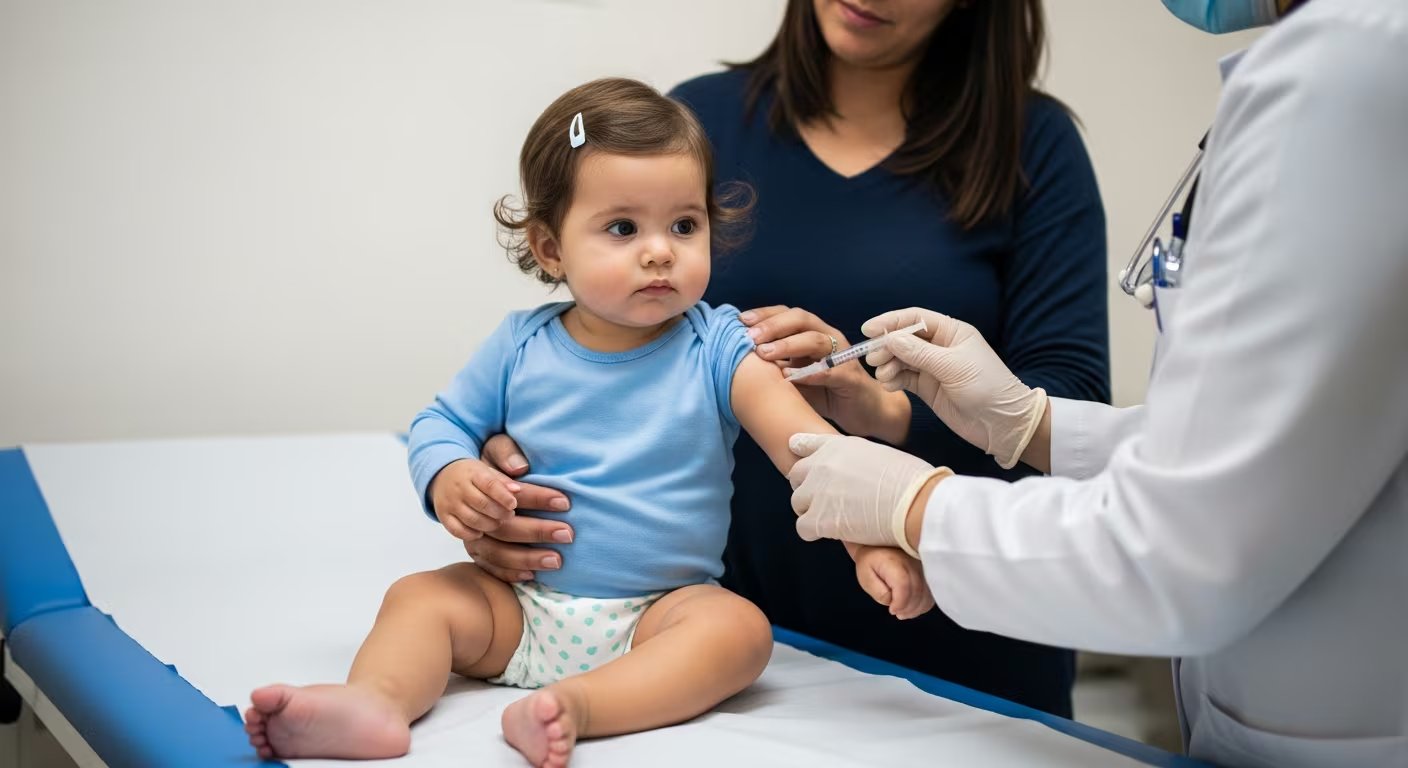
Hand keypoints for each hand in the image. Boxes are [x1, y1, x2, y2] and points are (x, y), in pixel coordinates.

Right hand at [427, 457, 519, 541]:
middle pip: (482, 504)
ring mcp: (449, 503)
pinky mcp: (443, 516)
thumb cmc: (472, 476)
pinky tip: (481, 532)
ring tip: (498, 522)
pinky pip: (457, 530)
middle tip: (509, 515)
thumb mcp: (488, 471)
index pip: (489, 485)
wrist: (442, 476)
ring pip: (471, 519)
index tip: (513, 504)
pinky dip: (472, 534)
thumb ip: (503, 481)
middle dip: (499, 513)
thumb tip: (517, 491)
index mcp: (473, 473)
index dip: (503, 496)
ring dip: (489, 525)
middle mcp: (459, 488)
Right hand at [457, 434, 574, 581]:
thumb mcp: (494, 449)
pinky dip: (507, 571)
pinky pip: (485, 564)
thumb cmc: (484, 466)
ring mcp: (466, 528)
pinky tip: (532, 574)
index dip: (537, 497)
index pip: (509, 490)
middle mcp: (470, 507)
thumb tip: (521, 468)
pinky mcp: (468, 545)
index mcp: (478, 479)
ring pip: (495, 549)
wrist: (450, 481)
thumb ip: (507, 453)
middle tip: (568, 534)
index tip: (565, 502)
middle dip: (538, 530)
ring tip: (556, 560)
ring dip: (526, 556)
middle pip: (504, 524)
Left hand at [741, 305, 908, 442]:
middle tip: (750, 337)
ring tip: (765, 354)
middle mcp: (828, 338)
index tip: (740, 321)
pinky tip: (791, 378)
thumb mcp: (794, 377)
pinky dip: (812, 373)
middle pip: (801, 319)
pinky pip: (832, 371)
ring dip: (788, 345)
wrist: (864, 412)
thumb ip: (774, 366)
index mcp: (813, 333)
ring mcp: (842, 356)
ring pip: (816, 340)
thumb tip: (737, 359)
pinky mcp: (852, 377)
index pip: (788, 314)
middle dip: (773, 326)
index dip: (765, 314)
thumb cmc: (825, 393)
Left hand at [788, 433, 947, 551]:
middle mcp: (821, 465)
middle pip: (795, 476)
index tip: (805, 464)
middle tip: (829, 501)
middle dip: (808, 488)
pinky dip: (816, 533)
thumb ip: (857, 459)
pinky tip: (835, 533)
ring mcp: (817, 492)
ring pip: (797, 503)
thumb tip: (855, 473)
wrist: (916, 502)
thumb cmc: (910, 480)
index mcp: (837, 445)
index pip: (804, 444)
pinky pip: (803, 528)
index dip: (803, 455)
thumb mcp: (880, 453)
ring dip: (812, 512)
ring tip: (836, 519)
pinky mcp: (818, 519)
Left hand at [853, 545, 934, 619]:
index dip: (900, 604)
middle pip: (918, 593)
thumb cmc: (870, 561)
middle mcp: (913, 564)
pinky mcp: (928, 571)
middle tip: (898, 613)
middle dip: (907, 609)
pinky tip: (912, 606)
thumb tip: (894, 605)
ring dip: (916, 608)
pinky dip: (924, 603)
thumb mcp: (866, 578)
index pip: (904, 587)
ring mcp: (923, 567)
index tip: (892, 610)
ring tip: (904, 612)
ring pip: (927, 594)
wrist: (878, 543)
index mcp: (896, 564)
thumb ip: (880, 594)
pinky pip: (932, 592)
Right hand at [863, 307, 1046, 469]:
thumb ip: (919, 353)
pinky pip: (904, 378)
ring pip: (901, 359)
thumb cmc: (987, 387)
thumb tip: (890, 339)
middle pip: (904, 338)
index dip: (891, 322)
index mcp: (952, 332)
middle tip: (873, 359)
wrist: (1002, 424)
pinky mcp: (928, 387)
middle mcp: (940, 346)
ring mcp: (933, 367)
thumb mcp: (952, 366)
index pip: (915, 318)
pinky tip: (889, 384)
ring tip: (883, 376)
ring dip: (888, 365)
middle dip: (886, 346)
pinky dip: (893, 379)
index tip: (869, 329)